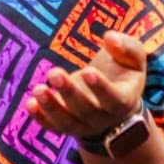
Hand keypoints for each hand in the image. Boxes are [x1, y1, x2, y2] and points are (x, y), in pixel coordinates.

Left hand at [25, 30, 146, 139]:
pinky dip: (41, 118)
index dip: (101, 88)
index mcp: (124, 101)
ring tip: (38, 89)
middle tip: (54, 73)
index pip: (114, 99)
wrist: (114, 98)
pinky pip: (53, 126)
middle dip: (69, 93)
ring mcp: (84, 125)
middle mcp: (104, 118)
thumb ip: (127, 46)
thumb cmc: (123, 71)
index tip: (88, 71)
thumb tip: (110, 37)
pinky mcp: (67, 126)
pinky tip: (30, 104)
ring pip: (68, 122)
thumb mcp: (133, 58)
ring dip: (51, 108)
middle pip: (86, 110)